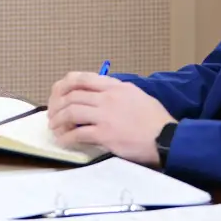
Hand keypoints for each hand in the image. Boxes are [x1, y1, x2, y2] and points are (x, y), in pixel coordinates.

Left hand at [46, 71, 174, 166]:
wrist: (168, 138)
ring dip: (58, 120)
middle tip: (52, 114)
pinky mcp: (105, 134)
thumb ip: (117, 92)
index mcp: (115, 86)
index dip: (64, 85)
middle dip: (57, 105)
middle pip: (72, 95)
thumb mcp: (137, 95)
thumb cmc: (156, 119)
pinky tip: (63, 141)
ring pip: (71, 112)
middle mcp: (108, 97)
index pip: (82, 78)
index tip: (58, 94)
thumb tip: (101, 94)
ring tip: (54, 127)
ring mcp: (105, 115)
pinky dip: (67, 137)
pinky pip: (78, 134)